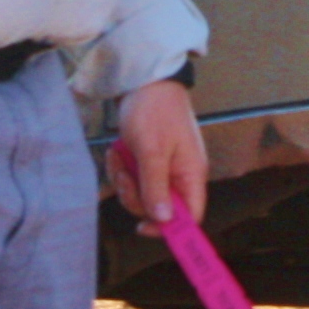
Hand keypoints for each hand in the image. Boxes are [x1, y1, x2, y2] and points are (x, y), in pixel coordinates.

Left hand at [104, 77, 208, 224]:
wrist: (143, 79)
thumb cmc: (154, 110)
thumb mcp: (152, 151)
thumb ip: (156, 187)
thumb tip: (164, 220)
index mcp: (191, 174)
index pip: (190, 216)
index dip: (170, 228)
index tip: (143, 226)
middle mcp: (180, 175)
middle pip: (160, 209)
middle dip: (135, 196)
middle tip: (125, 175)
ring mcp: (164, 168)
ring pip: (142, 195)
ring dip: (125, 180)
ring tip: (120, 156)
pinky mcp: (148, 161)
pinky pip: (133, 179)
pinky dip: (122, 168)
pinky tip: (118, 152)